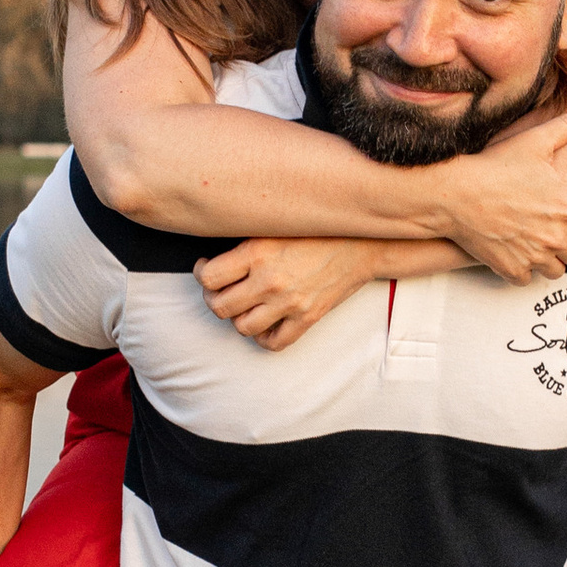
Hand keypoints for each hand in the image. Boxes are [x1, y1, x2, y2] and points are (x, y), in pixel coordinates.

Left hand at [196, 237, 381, 351]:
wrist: (363, 242)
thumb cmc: (319, 229)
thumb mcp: (277, 224)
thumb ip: (248, 240)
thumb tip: (217, 250)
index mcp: (258, 251)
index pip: (209, 277)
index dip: (202, 275)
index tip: (207, 269)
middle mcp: (270, 280)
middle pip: (220, 307)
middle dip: (215, 299)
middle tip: (222, 289)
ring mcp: (289, 303)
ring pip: (242, 328)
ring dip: (238, 318)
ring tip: (245, 305)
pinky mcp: (307, 318)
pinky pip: (273, 343)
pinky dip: (263, 337)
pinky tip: (265, 322)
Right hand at [437, 104, 566, 281]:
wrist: (454, 194)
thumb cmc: (496, 166)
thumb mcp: (535, 141)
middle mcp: (556, 237)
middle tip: (556, 232)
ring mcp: (533, 256)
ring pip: (557, 271)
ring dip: (549, 259)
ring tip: (535, 241)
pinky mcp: (511, 269)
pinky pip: (527, 279)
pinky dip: (522, 269)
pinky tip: (513, 250)